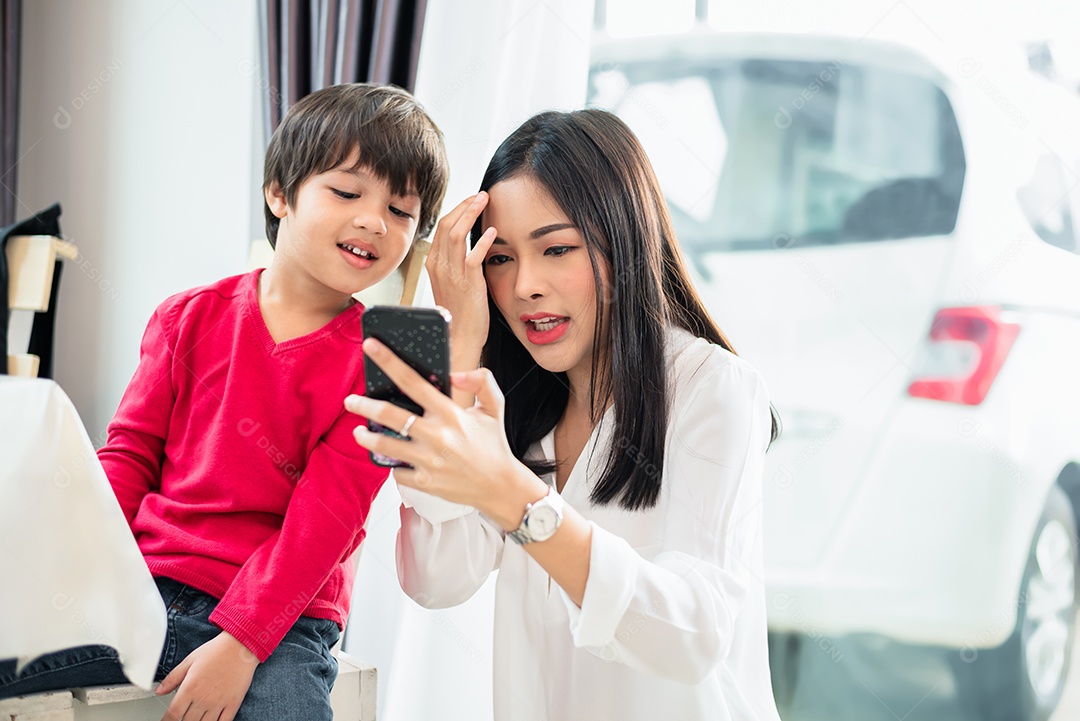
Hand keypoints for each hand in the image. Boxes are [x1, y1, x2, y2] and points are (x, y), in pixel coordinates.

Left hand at [155, 631, 258, 720]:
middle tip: (183, 715)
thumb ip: (172, 678)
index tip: (166, 720)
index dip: (166, 720)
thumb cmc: (216, 651)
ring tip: (196, 718)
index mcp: (190, 687)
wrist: (241, 646)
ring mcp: (219, 703)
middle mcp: (203, 698)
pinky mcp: (233, 704)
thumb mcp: (190, 660)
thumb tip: (159, 691)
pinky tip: (211, 720)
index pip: (173, 714)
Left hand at [346, 338, 545, 524]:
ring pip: (384, 444)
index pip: (413, 381)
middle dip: (364, 404)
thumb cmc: (493, 444)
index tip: (371, 346)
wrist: (500, 487)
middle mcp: (436, 436)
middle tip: (350, 401)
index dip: (389, 361)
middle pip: (389, 414)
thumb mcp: (494, 407)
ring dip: (366, 436)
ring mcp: (428, 461)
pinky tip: (392, 458)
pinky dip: (392, 464)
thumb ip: (482, 381)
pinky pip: (396, 471)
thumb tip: (455, 374)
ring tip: (359, 431)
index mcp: (451, 413)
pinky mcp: (424, 482)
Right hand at [425, 193, 496, 376]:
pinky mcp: (466, 282)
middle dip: (465, 205)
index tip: (472, 201)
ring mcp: (451, 273)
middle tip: (481, 195)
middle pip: (447, 224)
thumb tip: (470, 246)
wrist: (459, 337)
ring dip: (471, 214)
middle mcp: (439, 265)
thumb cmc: (460, 312)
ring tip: (485, 202)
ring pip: (456, 233)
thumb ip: (457, 263)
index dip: (458, 210)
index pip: (442, 227)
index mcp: (434, 263)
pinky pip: (472, 255)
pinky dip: (482, 240)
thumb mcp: (453, 282)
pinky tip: (492, 232)